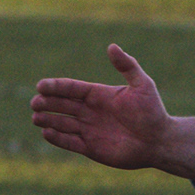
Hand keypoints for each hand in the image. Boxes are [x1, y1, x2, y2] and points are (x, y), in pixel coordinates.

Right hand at [33, 43, 194, 175]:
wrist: (159, 141)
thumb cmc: (152, 111)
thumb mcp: (142, 85)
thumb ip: (127, 65)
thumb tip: (111, 46)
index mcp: (98, 95)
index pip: (72, 88)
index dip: (56, 86)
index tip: (41, 85)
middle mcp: (90, 111)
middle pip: (62, 105)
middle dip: (47, 103)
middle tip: (35, 102)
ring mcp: (89, 129)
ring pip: (62, 123)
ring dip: (48, 119)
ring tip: (36, 117)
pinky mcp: (91, 148)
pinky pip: (69, 142)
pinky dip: (57, 138)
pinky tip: (46, 132)